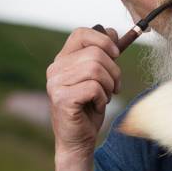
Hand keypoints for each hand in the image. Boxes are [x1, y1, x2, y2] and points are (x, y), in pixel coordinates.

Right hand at [46, 26, 120, 157]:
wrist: (78, 139)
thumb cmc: (89, 108)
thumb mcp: (99, 78)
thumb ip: (103, 56)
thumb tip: (112, 31)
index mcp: (63, 60)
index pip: (81, 34)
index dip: (103, 40)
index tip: (116, 55)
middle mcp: (55, 69)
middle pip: (95, 54)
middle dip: (114, 71)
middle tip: (114, 87)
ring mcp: (56, 83)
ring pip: (96, 69)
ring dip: (108, 85)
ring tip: (105, 97)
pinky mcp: (62, 98)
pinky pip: (93, 87)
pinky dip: (103, 98)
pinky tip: (97, 106)